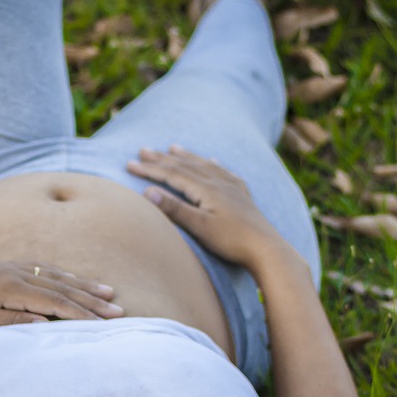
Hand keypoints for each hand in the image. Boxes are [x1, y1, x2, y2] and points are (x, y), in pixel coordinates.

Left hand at [0, 262, 122, 330]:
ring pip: (54, 275)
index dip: (82, 313)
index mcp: (7, 288)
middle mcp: (12, 272)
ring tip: (108, 292)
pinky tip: (72, 279)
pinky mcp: (0, 268)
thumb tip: (44, 323)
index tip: (105, 324)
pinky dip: (62, 275)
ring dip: (83, 285)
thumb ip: (9, 322)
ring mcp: (7, 267)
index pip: (55, 301)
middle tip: (120, 309)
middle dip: (92, 299)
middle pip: (61, 286)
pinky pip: (40, 269)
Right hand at [127, 146, 284, 267]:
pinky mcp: (242, 196)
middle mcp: (219, 182)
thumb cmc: (232, 241)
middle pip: (185, 166)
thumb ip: (174, 209)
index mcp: (206, 189)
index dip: (149, 169)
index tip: (129, 164)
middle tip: (142, 151)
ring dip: (186, 156)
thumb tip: (148, 191)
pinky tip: (212, 162)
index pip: (172, 174)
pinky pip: (224, 172)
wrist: (267, 249)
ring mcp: (232, 188)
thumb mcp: (200, 227)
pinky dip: (212, 164)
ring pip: (204, 165)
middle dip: (162, 159)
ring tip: (173, 147)